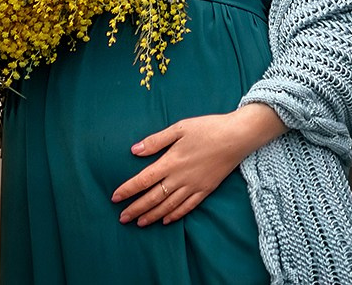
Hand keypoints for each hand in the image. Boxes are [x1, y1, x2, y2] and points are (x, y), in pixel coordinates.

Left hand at [111, 103, 284, 226]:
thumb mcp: (180, 128)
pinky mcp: (206, 190)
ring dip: (152, 215)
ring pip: (168, 206)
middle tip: (122, 218)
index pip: (143, 180)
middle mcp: (180, 178)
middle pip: (153, 197)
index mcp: (171, 161)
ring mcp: (193, 186)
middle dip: (136, 209)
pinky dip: (175, 215)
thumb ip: (156, 141)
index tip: (115, 198)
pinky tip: (167, 220)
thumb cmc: (208, 128)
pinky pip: (187, 207)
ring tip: (140, 223)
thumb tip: (134, 150)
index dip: (128, 190)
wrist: (237, 136)